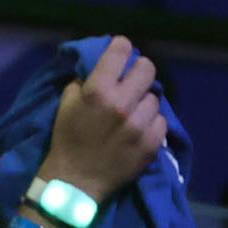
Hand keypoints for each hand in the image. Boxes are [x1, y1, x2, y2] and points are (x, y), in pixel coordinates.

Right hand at [41, 36, 164, 200]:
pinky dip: (152, 122)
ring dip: (144, 100)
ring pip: (155, 97)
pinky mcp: (152, 143)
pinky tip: (140, 128)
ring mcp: (140, 124)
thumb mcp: (66, 104)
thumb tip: (102, 68)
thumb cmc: (68, 138)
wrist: (77, 180)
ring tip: (134, 110)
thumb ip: (84, 82)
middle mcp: (121, 104)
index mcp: (97, 91)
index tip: (122, 49)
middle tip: (134, 78)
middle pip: (147, 69)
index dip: (121, 47)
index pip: (120, 52)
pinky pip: (161, 120)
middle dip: (140, 70)